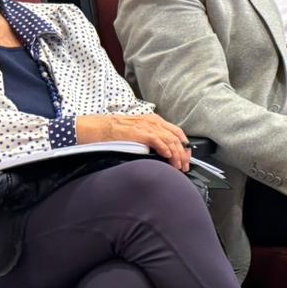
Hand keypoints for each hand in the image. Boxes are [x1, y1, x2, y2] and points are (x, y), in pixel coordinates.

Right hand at [75, 113, 190, 168]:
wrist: (98, 128)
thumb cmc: (114, 132)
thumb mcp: (138, 132)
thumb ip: (151, 139)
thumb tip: (163, 152)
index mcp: (154, 121)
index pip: (176, 132)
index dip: (184, 145)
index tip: (187, 157)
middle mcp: (153, 122)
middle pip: (176, 137)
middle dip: (183, 153)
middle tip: (185, 166)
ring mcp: (147, 126)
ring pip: (170, 140)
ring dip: (177, 155)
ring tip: (178, 166)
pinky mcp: (140, 132)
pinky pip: (158, 141)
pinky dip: (166, 149)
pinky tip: (168, 157)